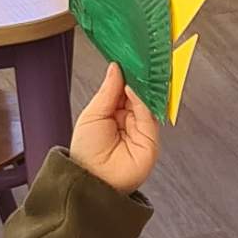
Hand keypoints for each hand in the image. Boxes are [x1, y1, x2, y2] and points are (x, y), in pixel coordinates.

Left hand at [71, 61, 159, 194]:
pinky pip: (150, 115)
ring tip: (135, 70)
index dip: (126, 74)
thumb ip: (108, 91)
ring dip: (141, 86)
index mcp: (113, 115)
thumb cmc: (87, 152)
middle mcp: (129, 121)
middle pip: (138, 94)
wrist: (92, 180)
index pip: (124, 90)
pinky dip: (143, 101)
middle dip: (136, 77)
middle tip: (134, 58)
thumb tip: (116, 68)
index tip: (126, 57)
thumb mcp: (93, 114)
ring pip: (147, 102)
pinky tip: (134, 90)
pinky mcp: (150, 140)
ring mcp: (141, 130)